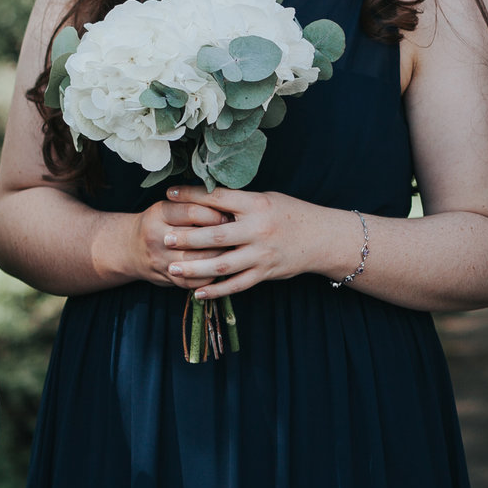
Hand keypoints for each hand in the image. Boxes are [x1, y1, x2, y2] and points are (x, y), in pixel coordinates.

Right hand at [127, 194, 228, 287]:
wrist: (130, 248)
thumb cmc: (160, 221)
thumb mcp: (169, 205)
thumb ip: (192, 202)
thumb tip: (227, 206)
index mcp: (158, 214)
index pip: (192, 212)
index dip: (215, 213)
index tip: (230, 215)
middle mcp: (156, 237)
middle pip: (196, 238)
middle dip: (220, 236)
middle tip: (237, 234)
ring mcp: (160, 260)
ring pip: (197, 260)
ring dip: (219, 256)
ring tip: (233, 250)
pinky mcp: (167, 278)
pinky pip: (194, 280)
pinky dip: (211, 275)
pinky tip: (222, 267)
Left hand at [158, 186, 351, 298]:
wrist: (323, 237)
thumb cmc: (291, 214)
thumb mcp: (266, 199)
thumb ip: (238, 202)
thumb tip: (204, 197)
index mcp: (256, 204)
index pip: (217, 198)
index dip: (191, 196)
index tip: (169, 194)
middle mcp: (258, 229)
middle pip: (216, 235)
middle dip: (187, 237)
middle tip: (165, 238)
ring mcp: (262, 254)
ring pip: (223, 264)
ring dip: (195, 267)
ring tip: (173, 268)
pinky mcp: (266, 272)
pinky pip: (237, 285)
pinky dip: (217, 290)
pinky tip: (198, 292)